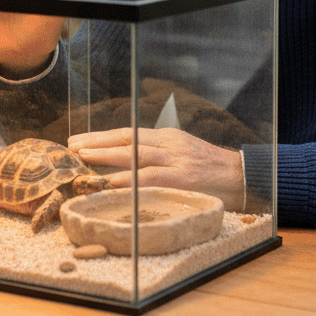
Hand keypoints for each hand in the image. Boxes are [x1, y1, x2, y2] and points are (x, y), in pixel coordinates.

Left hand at [68, 127, 244, 210]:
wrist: (244, 176)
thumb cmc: (212, 170)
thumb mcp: (184, 155)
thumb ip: (160, 157)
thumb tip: (129, 165)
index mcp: (168, 138)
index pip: (129, 133)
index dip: (102, 136)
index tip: (79, 140)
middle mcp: (170, 144)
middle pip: (127, 139)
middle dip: (97, 142)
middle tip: (71, 146)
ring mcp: (176, 160)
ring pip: (134, 154)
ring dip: (106, 156)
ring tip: (83, 158)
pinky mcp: (184, 178)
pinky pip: (151, 177)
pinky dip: (129, 179)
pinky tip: (111, 182)